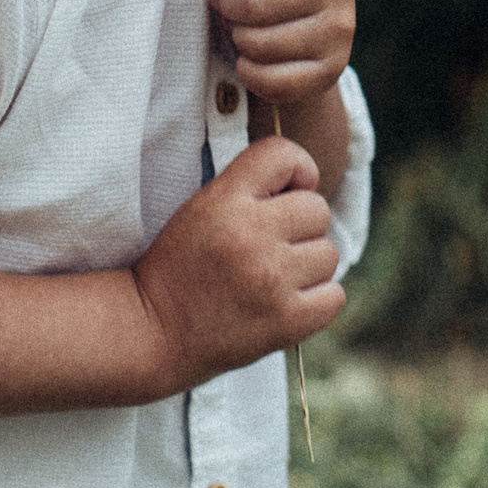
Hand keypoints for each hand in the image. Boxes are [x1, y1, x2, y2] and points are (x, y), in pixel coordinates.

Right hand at [131, 136, 341, 390]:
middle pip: (318, 208)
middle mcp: (252, 235)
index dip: (296, 170)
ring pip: (329, 253)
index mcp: (226, 201)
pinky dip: (317, 299)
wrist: (153, 331)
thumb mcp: (202, 206)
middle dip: (300, 225)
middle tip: (270, 245)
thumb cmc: (181, 264)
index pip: (284, 155)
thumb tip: (309, 182)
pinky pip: (334, 296)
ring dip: (308, 264)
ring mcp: (272, 280)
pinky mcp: (286, 321)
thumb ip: (250, 187)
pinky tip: (287, 300)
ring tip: (274, 276)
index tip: (283, 192)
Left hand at [208, 0, 355, 107]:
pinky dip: (251, 72)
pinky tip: (250, 58)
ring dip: (238, 39)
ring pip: (264, 43)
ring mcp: (341, 27)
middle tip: (225, 6)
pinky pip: (276, 80)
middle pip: (259, 4)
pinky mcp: (334, 67)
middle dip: (228, 9)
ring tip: (240, 28)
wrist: (293, 26)